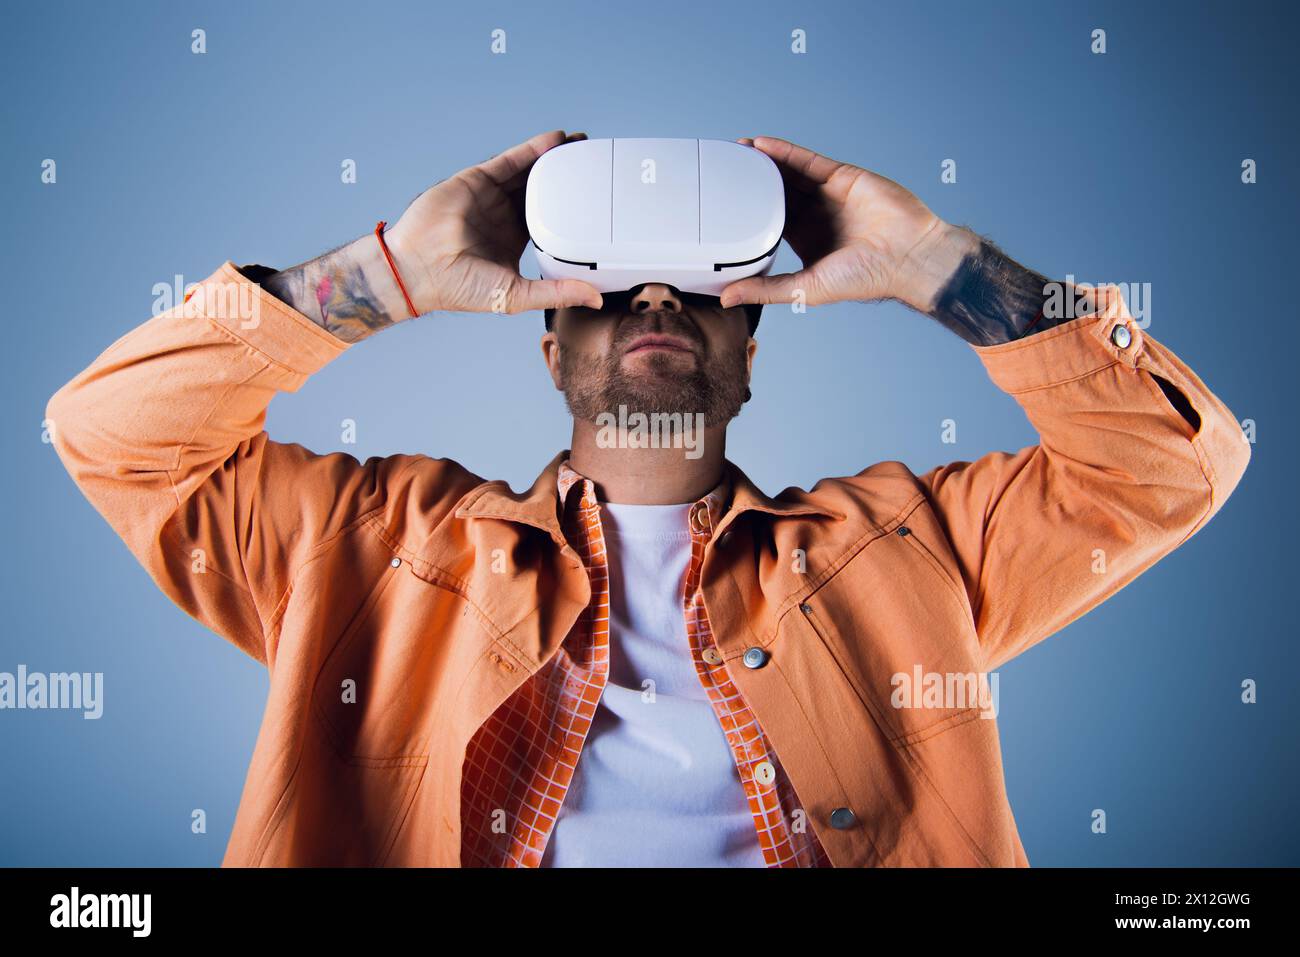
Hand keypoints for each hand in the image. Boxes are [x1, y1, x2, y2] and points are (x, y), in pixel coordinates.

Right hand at [385, 130, 603, 314]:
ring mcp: (492, 196)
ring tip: (582, 145)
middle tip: (596, 163)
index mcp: (516, 240)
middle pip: (545, 190)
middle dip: (569, 176)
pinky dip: (534, 149)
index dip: (574, 208)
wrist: (418, 268)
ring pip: (531, 171)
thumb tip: (595, 299)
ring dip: (555, 158)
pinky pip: (512, 160)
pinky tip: (556, 139)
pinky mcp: (479, 179)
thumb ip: (556, 293)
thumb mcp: (517, 295)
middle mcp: (506, 216)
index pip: (552, 219)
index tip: (599, 200)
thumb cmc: (460, 288)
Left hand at [718, 136, 976, 312]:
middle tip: (719, 170)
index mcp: (805, 240)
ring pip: (787, 173)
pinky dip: (782, 152)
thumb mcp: (805, 288)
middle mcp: (814, 215)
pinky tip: (759, 145)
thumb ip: (766, 290)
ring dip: (760, 162)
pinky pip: (806, 160)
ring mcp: (827, 194)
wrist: (909, 256)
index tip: (718, 205)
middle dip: (748, 181)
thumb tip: (727, 298)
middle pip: (774, 192)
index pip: (767, 221)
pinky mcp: (841, 176)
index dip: (744, 211)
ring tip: (732, 152)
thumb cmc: (866, 278)